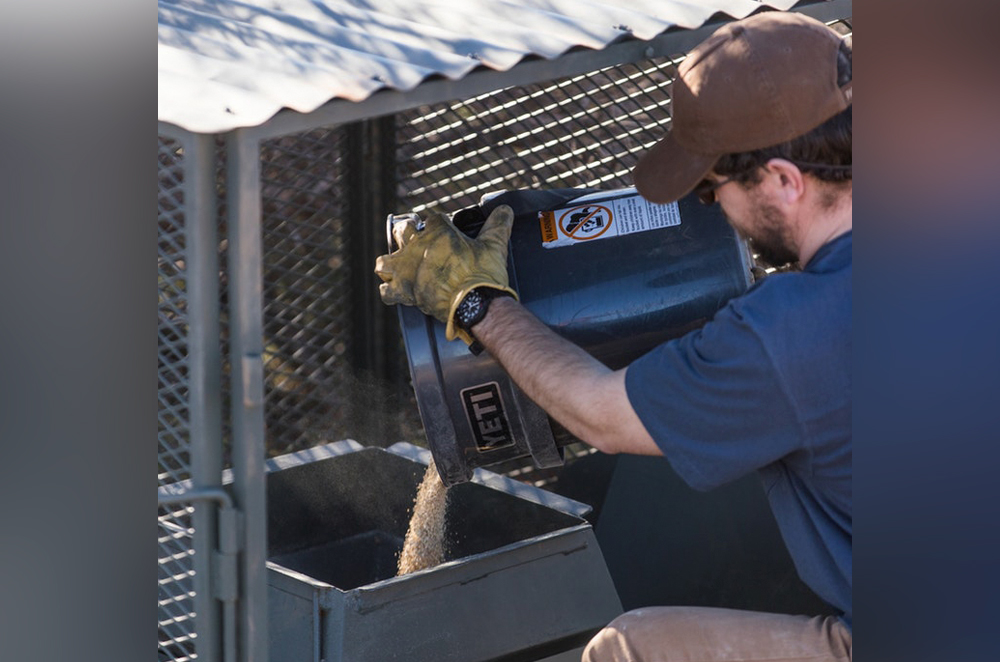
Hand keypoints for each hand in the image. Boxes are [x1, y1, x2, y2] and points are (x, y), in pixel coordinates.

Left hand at [375, 205, 517, 343]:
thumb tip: (505, 210)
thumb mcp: (494, 245)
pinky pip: (386, 291)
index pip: (433, 218)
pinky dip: (390, 291)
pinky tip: (397, 291)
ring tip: (401, 266)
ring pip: (385, 261)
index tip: (445, 231)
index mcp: (439, 232)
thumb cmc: (483, 274)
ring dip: (392, 262)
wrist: (476, 304)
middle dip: (407, 234)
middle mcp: (418, 248)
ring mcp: (407, 270)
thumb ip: (498, 224)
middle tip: (419, 244)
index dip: (439, 224)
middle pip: (402, 231)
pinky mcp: (405, 292)